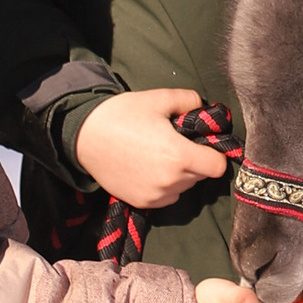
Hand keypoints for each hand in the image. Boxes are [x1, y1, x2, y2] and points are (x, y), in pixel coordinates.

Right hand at [74, 86, 226, 208]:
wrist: (85, 136)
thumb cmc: (123, 114)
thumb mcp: (160, 99)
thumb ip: (191, 101)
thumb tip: (207, 110)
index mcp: (179, 156)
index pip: (218, 166)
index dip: (215, 152)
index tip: (204, 143)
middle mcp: (170, 181)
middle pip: (201, 176)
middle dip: (196, 160)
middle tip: (177, 143)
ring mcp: (155, 196)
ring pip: (184, 187)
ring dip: (181, 174)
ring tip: (161, 154)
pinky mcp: (141, 203)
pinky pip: (167, 197)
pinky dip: (166, 185)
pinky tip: (150, 167)